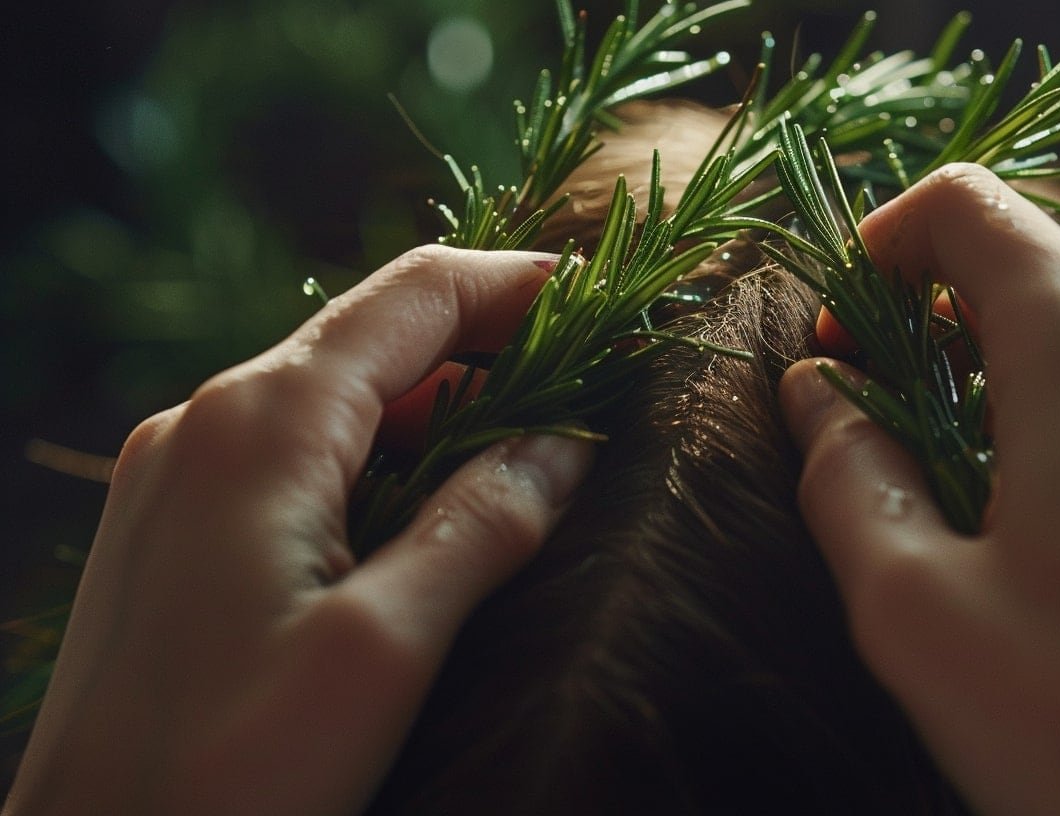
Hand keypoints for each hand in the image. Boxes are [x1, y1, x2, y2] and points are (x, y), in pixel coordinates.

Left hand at [4, 247, 592, 815]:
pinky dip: (384, 460)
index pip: (416, 298)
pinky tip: (435, 510)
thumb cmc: (228, 771)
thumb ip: (483, 525)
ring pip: (341, 400)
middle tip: (589, 392)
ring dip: (442, 414)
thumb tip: (565, 445)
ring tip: (533, 457)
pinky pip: (299, 454)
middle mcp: (208, 421)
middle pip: (378, 340)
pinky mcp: (176, 525)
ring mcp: (180, 471)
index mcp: (261, 424)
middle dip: (490, 353)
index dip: (517, 285)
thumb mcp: (383, 648)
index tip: (604, 303)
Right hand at [780, 165, 1059, 814]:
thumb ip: (846, 471)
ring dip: (1001, 399)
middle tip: (868, 420)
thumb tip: (817, 392)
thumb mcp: (909, 604)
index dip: (885, 242)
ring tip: (950, 509)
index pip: (976, 208)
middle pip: (1037, 282)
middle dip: (935, 329)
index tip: (839, 328)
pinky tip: (1045, 557)